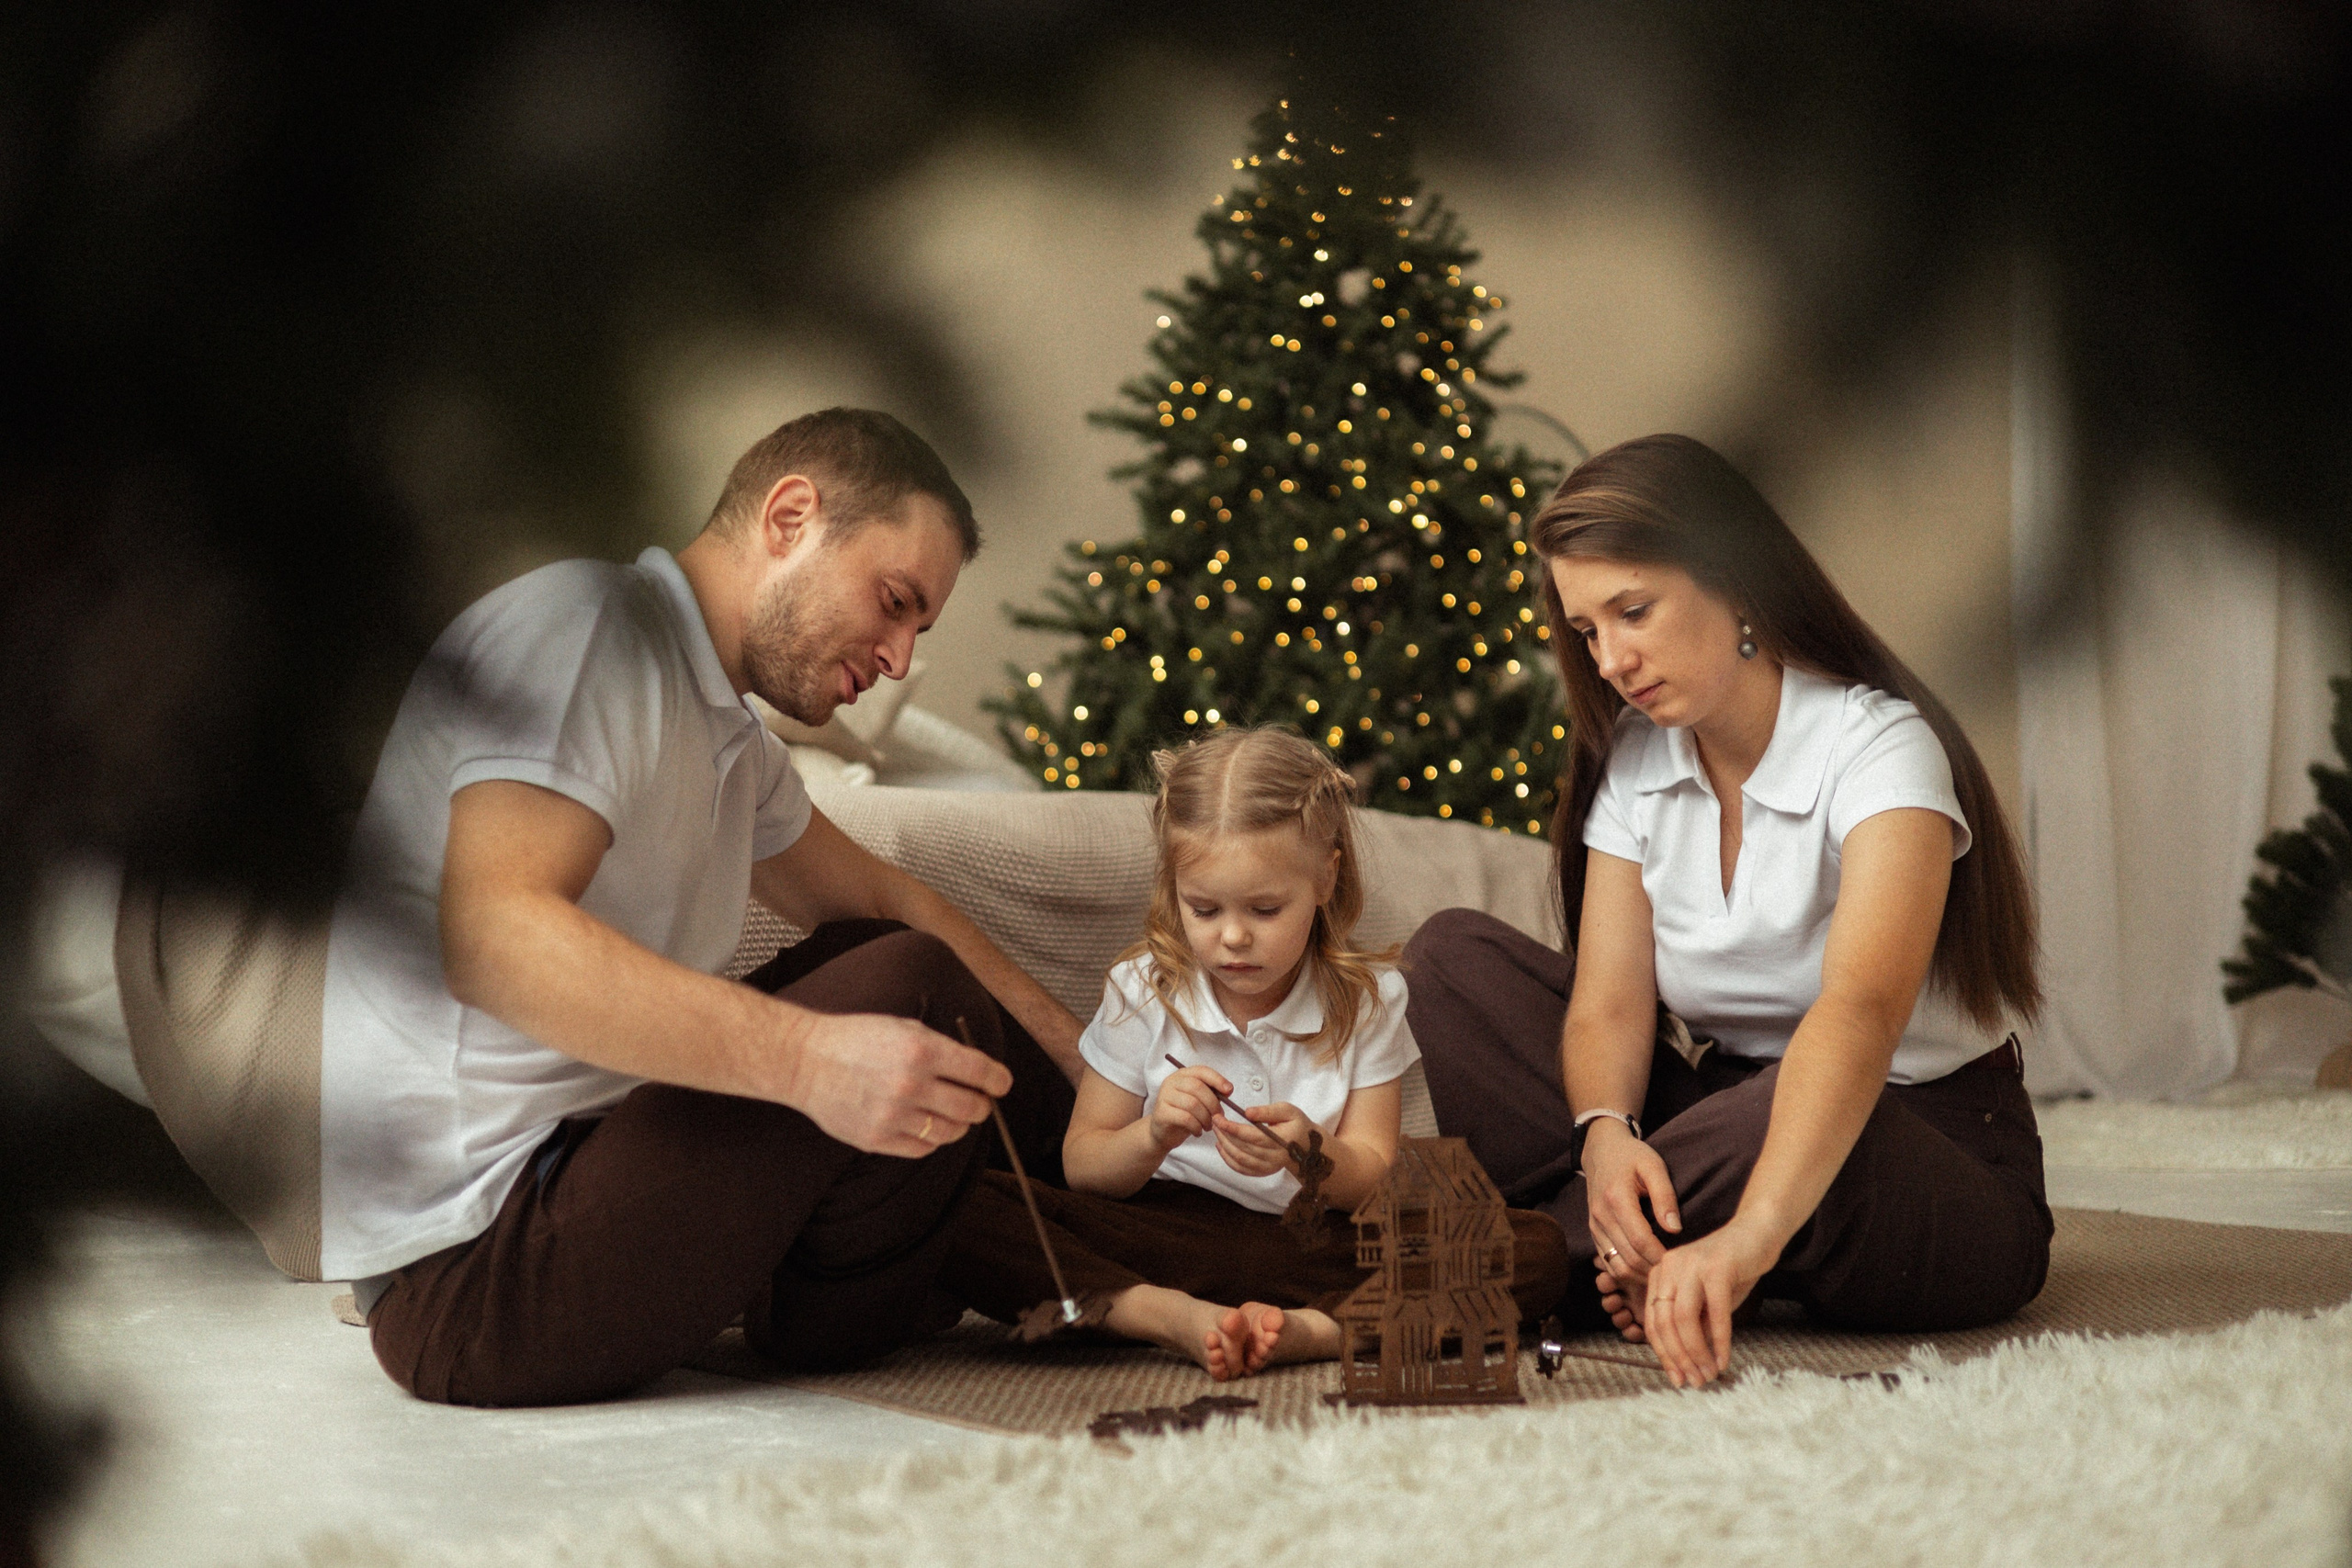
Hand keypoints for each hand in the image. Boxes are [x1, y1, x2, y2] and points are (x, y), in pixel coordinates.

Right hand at [775, 1011, 1009, 1157]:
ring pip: (951, 1132)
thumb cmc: (858, 1039)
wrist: (807, 1061)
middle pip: (972, 1108)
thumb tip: (979, 1073)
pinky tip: (925, 1125)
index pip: (980, 1071)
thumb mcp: (904, 1029)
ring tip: (950, 1113)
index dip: (998, 1080)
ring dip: (958, 1124)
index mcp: (921, 1050)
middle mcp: (911, 1084)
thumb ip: (943, 1050)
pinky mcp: (877, 1139)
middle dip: (981, 1105)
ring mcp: (894, 1115)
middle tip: (978, 1101)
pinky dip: (932, 1139)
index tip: (1001, 1084)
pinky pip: (923, 1148)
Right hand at [1150, 1066, 1226, 1150]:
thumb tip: (1228, 1090)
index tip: (1229, 1091)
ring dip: (1206, 1118)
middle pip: (1198, 1087)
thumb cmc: (1184, 1115)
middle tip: (1219, 1117)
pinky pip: (1185, 1118)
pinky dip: (1196, 1127)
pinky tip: (1198, 1132)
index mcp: (1182, 1075)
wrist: (1163, 1133)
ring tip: (1208, 1127)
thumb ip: (1211, 1093)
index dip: (1217, 1079)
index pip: (1201, 1071)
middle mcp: (1171, 1082)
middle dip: (1213, 1104)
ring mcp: (1164, 1096)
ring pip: (1193, 1104)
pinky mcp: (1162, 1113)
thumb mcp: (1199, 1101)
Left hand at [1214, 1101, 1310, 1178]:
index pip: (1251, 1136)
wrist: (1307, 1146)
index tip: (1219, 1118)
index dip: (1232, 1128)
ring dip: (1224, 1146)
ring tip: (1217, 1131)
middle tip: (1215, 1121)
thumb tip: (1247, 1112)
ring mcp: (1268, 1167)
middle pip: (1242, 1148)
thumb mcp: (1288, 1110)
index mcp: (1281, 1141)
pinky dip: (1228, 1159)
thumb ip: (1268, 1111)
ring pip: (1240, 1160)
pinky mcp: (1263, 1172)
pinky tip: (1221, 1147)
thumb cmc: (1297, 1124)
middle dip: (1225, 1134)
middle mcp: (1274, 1157)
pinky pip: (1242, 1169)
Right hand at [1580, 1118, 1681, 1286]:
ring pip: (1616, 1266)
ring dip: (1639, 1277)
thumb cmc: (1632, 1156)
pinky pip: (1608, 1262)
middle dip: (1653, 1271)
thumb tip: (1675, 1229)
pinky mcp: (1594, 1231)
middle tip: (1676, 1274)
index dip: (1660, 1256)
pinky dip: (1627, 1273)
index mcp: (1616, 1198)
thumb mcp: (1654, 1166)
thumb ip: (1665, 1196)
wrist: (1601, 1150)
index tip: (1680, 1262)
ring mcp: (1595, 1226)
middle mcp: (1601, 1216)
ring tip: (1662, 1277)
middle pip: (1628, 1258)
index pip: (1640, 1240)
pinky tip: (1646, 1273)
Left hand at [1639, 1219, 1778, 1387]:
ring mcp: (1691, 1265)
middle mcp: (1669, 1267)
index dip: (1664, 1355)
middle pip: (1665, 1323)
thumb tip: (1688, 1367)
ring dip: (1697, 1353)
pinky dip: (1720, 1341)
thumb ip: (1694, 1327)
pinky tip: (1724, 1360)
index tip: (1678, 1379)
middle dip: (1679, 1359)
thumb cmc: (1732, 1271)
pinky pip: (1716, 1313)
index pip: (1654, 1322)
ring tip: (1709, 1375)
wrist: (1758, 1234)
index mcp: (1660, 1275)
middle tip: (1695, 1382)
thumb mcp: (1706, 1302)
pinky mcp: (1717, 1267)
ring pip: (1684, 1319)